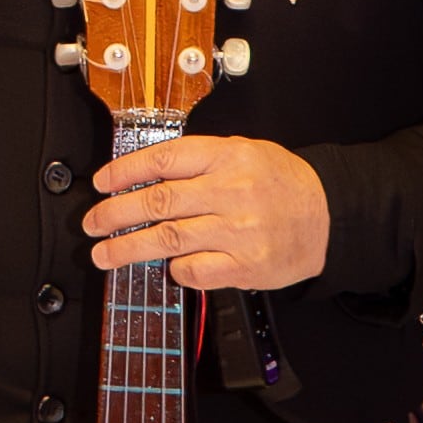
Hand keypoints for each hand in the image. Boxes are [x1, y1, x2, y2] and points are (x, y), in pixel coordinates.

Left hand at [87, 133, 329, 289]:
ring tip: (105, 253)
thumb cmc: (281, 183)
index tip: (101, 183)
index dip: (124, 171)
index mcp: (227, 157)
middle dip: (114, 214)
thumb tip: (141, 175)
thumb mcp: (242, 152)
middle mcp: (231, 192)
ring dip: (128, 248)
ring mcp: (239, 231)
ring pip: (169, 239)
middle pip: (158, 202)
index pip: (162, 160)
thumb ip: (197, 162)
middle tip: (92, 224)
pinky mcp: (246, 265)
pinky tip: (168, 266)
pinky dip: (175, 269)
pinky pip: (196, 270)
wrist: (330, 215)